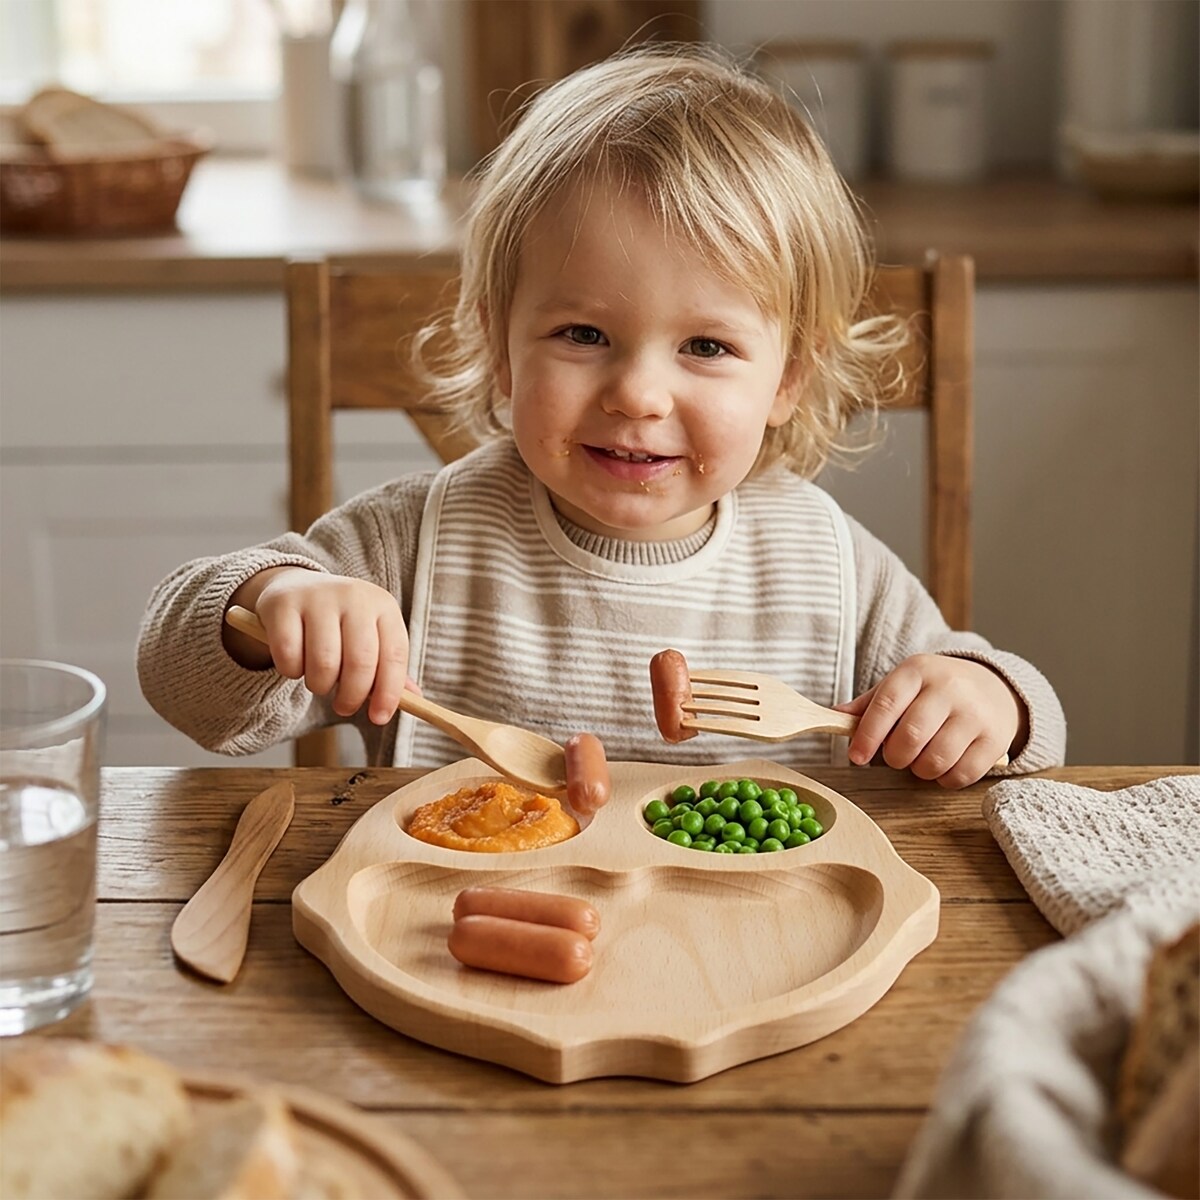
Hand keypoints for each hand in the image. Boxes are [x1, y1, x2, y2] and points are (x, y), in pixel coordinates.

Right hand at [224, 568, 411, 724]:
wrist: (295, 588)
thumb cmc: (340, 623)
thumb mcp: (370, 636)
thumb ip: (389, 668)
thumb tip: (416, 699)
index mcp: (383, 606)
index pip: (395, 654)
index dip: (389, 692)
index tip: (378, 718)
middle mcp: (354, 597)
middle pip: (361, 661)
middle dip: (352, 696)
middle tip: (344, 707)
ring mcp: (317, 597)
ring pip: (324, 662)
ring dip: (320, 686)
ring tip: (318, 682)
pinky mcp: (283, 604)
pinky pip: (289, 655)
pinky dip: (291, 671)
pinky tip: (295, 665)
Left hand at [836, 654, 1024, 788]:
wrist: (994, 687)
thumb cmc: (935, 690)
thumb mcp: (902, 685)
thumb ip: (870, 703)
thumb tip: (835, 716)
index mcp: (918, 670)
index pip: (886, 704)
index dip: (867, 735)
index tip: (856, 757)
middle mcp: (949, 688)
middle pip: (911, 736)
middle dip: (894, 757)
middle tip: (895, 757)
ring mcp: (976, 714)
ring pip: (936, 760)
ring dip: (919, 770)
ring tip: (920, 760)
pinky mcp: (996, 740)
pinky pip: (962, 775)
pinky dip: (945, 779)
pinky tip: (943, 767)